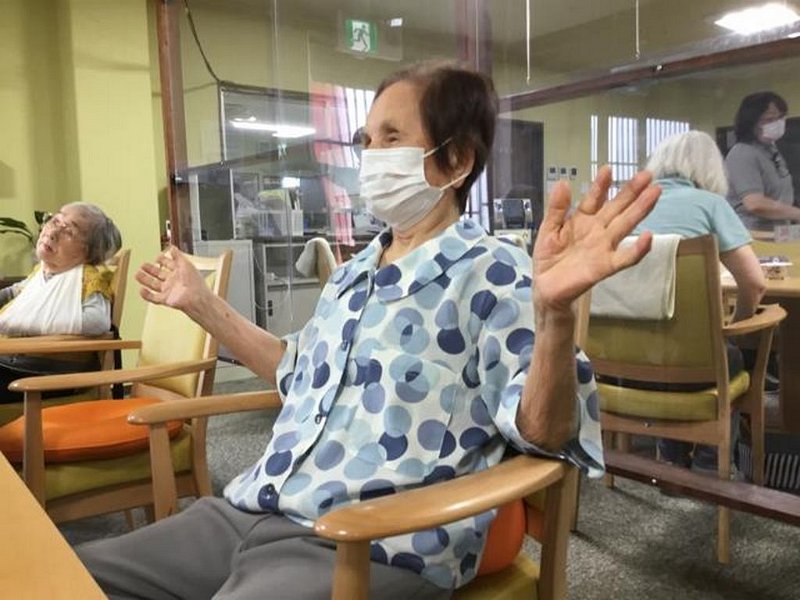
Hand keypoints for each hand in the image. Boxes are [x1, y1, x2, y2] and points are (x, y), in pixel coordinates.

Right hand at [135, 246, 208, 315]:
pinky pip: (154, 298)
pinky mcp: (166, 300)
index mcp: (180, 272)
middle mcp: (174, 281)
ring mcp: (170, 291)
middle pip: (160, 274)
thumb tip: (173, 247)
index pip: (170, 264)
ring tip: (137, 274)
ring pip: (154, 285)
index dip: (163, 260)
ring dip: (146, 280)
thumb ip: (178, 256)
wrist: (197, 298)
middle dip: (151, 270)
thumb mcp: (186, 264)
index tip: (157, 257)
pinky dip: (147, 295)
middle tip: (143, 265)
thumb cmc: (195, 282)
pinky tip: (141, 290)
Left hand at [532, 166, 660, 313]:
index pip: (594, 198)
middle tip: (647, 175)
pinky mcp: (604, 266)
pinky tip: (648, 237)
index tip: (608, 168)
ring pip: (625, 225)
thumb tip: (562, 183)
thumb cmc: (548, 259)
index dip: (601, 184)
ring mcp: (603, 247)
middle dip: (631, 191)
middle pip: (617, 208)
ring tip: (654, 193)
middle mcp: (596, 231)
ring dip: (640, 210)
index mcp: (581, 221)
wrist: (546, 288)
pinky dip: (637, 249)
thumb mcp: (548, 230)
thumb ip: (556, 208)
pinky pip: (624, 258)